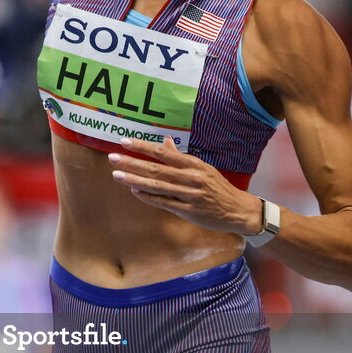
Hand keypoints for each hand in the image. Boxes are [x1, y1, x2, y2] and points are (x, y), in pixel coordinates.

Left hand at [107, 137, 261, 235]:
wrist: (238, 210)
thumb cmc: (217, 187)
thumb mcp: (202, 168)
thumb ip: (181, 157)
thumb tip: (165, 141)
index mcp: (193, 164)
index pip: (163, 152)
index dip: (143, 147)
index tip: (125, 142)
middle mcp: (191, 177)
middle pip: (156, 168)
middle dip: (132, 163)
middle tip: (113, 158)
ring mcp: (189, 195)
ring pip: (157, 186)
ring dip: (135, 180)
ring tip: (117, 175)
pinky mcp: (189, 211)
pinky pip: (164, 203)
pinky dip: (148, 197)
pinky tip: (135, 192)